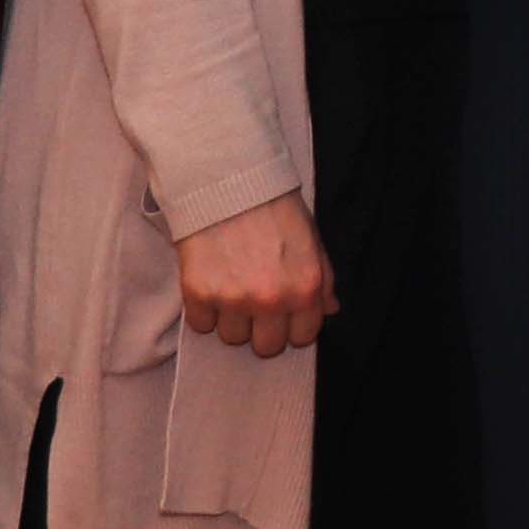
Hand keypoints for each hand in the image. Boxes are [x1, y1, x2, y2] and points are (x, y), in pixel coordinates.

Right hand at [172, 195, 339, 352]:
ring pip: (231, 337)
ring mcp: (233, 299)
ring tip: (232, 286)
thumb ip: (324, 279)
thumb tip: (329, 310)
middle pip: (266, 347)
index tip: (284, 313)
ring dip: (231, 319)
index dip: (293, 325)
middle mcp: (271, 299)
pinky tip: (211, 283)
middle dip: (262, 329)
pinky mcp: (199, 293)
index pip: (302, 337)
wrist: (229, 181)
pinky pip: (201, 324)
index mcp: (305, 288)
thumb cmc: (275, 207)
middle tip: (255, 303)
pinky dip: (204, 310)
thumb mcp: (312, 239)